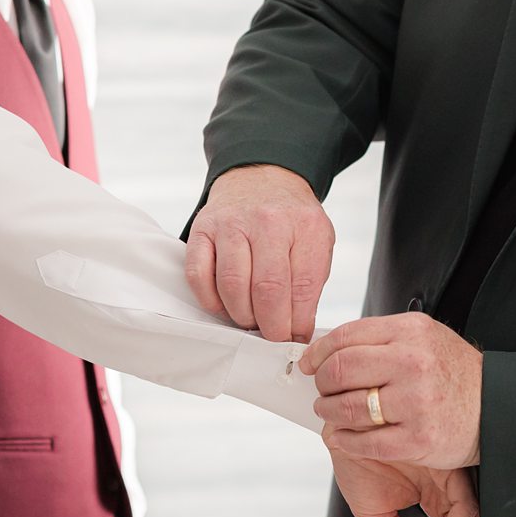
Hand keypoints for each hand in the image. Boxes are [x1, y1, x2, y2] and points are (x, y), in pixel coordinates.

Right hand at [188, 164, 334, 342]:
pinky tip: (224, 305)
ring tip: (250, 320)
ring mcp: (231, 223)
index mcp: (305, 226)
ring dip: (241, 315)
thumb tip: (297, 333)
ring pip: (232, 286)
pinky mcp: (202, 229)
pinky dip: (211, 300)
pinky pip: (198, 275)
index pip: (302, 288)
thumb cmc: (291, 219)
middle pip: (267, 290)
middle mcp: (267, 221)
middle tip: (272, 338)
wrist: (262, 176)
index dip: (297, 324)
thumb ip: (311, 284)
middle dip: (270, 327)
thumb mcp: (317, 241)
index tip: (295, 340)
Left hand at [302, 311, 482, 469]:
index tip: (309, 363)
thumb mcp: (423, 338)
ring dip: (329, 413)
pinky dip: (346, 440)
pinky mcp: (418, 438)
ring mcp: (416, 402)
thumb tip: (328, 349)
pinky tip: (344, 437)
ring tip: (330, 413)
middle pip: (341, 371)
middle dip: (321, 383)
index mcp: (410, 332)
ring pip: (349, 408)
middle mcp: (413, 363)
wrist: (498, 407)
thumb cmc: (454, 373)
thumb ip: (381, 340)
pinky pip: (365, 442)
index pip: (346, 338)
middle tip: (321, 391)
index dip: (318, 352)